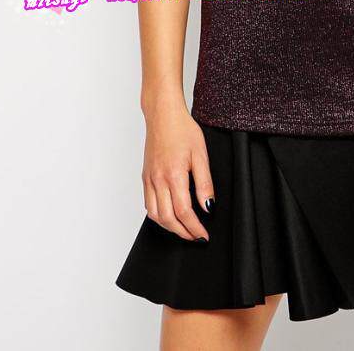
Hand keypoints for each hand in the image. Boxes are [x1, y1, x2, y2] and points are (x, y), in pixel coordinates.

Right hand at [142, 97, 214, 240]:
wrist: (163, 115)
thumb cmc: (183, 130)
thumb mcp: (201, 154)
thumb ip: (205, 183)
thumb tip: (208, 207)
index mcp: (174, 175)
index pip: (184, 212)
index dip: (194, 227)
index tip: (203, 235)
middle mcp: (158, 180)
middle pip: (167, 218)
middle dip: (182, 232)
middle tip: (196, 237)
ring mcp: (149, 179)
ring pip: (155, 215)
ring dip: (169, 227)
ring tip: (184, 230)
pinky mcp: (145, 177)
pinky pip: (148, 204)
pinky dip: (158, 216)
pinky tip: (169, 215)